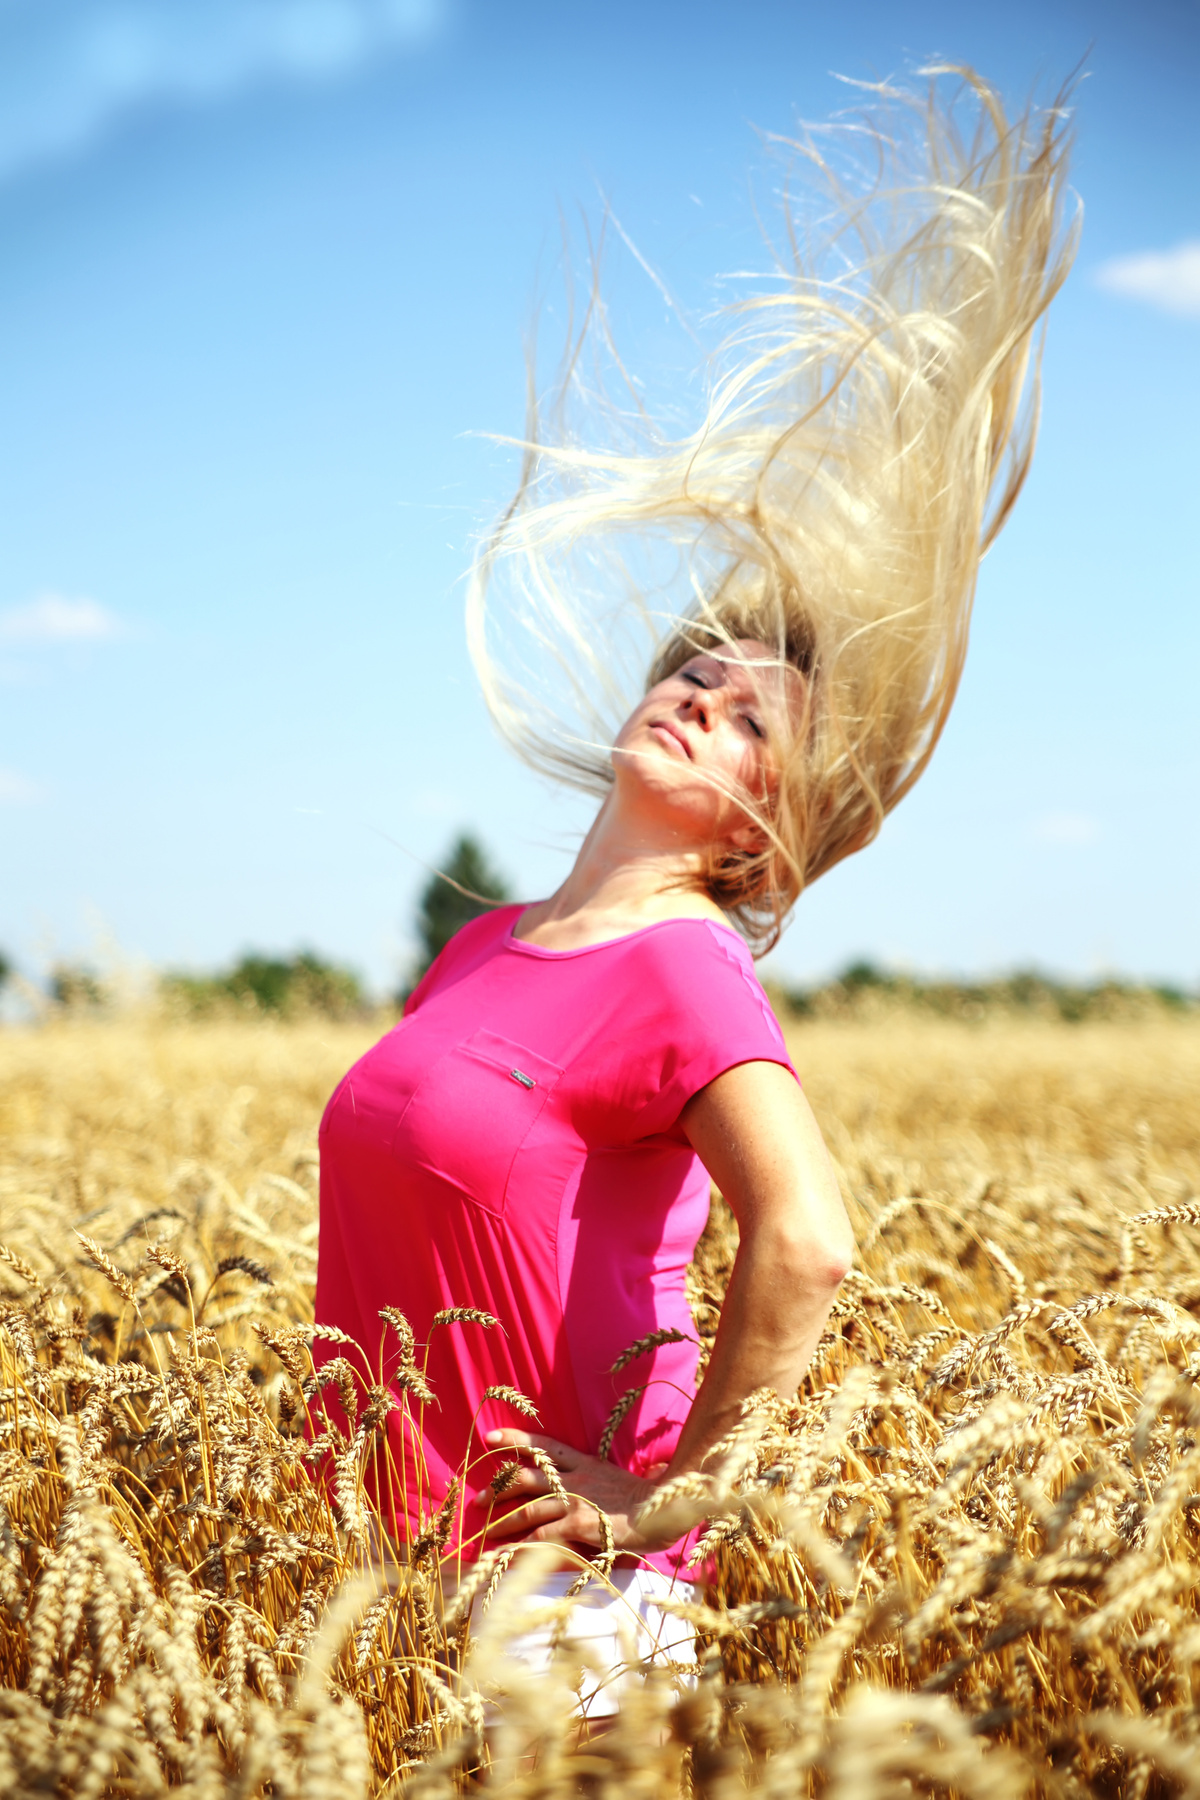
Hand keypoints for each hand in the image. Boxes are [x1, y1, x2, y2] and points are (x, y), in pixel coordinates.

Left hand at [478, 1430, 672, 1554]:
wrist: (665, 1509)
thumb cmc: (643, 1499)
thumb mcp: (611, 1478)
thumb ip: (589, 1479)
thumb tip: (567, 1485)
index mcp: (583, 1462)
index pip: (543, 1444)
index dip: (515, 1439)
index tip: (490, 1435)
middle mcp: (575, 1477)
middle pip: (527, 1475)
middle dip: (498, 1486)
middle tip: (478, 1499)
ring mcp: (577, 1500)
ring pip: (529, 1507)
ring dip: (503, 1518)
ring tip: (485, 1529)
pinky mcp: (581, 1523)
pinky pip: (543, 1534)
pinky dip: (521, 1544)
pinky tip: (507, 1553)